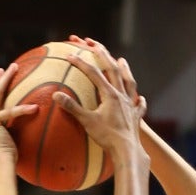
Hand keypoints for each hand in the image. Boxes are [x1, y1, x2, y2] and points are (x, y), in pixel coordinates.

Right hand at [0, 63, 36, 164]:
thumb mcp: (8, 142)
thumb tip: (26, 129)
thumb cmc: (7, 160)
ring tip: (14, 68)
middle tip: (5, 68)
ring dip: (5, 80)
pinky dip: (23, 110)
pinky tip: (35, 107)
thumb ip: (12, 132)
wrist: (0, 167)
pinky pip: (9, 113)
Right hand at [55, 44, 144, 162]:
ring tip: (122, 61)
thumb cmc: (107, 136)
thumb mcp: (87, 121)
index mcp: (110, 94)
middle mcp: (122, 96)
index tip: (70, 55)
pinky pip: (138, 105)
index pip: (93, 73)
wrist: (127, 150)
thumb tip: (56, 95)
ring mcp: (130, 105)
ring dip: (125, 70)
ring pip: (129, 82)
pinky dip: (138, 99)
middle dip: (103, 55)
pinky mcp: (136, 117)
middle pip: (113, 70)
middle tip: (95, 45)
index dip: (81, 63)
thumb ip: (72, 107)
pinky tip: (139, 98)